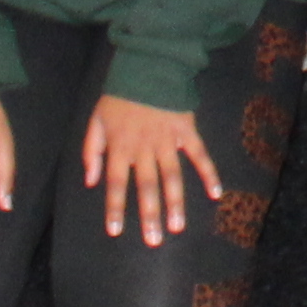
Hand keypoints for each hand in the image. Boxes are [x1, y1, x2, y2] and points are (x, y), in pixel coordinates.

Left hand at [74, 86, 220, 241]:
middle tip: (154, 240)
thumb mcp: (96, 120)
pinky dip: (208, 173)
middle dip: (149, 214)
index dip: (115, 207)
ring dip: (175, 202)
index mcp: (120, 146)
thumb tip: (91, 181)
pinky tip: (215, 193)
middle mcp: (144, 148)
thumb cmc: (119, 97)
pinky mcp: (186, 131)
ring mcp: (167, 140)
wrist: (147, 66)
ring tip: (178, 226)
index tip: (116, 231)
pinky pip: (199, 154)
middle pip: (146, 186)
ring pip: (172, 176)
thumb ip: (91, 151)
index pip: (115, 183)